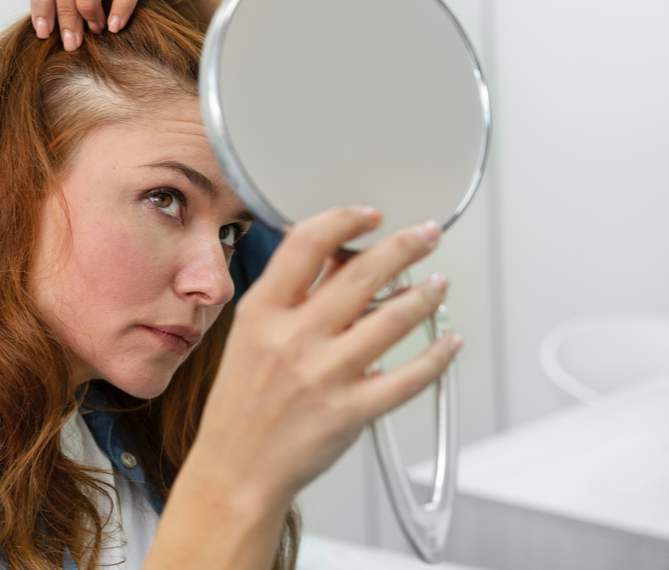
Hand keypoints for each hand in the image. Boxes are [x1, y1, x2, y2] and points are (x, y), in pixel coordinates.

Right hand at [190, 207, 460, 507]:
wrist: (237, 469)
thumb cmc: (242, 405)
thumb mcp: (250, 337)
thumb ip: (292, 297)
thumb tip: (338, 258)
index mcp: (262, 313)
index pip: (307, 243)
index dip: (346, 220)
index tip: (370, 215)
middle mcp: (293, 338)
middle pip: (362, 273)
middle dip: (405, 245)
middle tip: (426, 235)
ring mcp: (324, 375)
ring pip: (394, 318)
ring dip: (426, 294)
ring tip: (437, 283)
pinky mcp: (350, 411)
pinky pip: (409, 376)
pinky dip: (436, 355)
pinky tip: (446, 341)